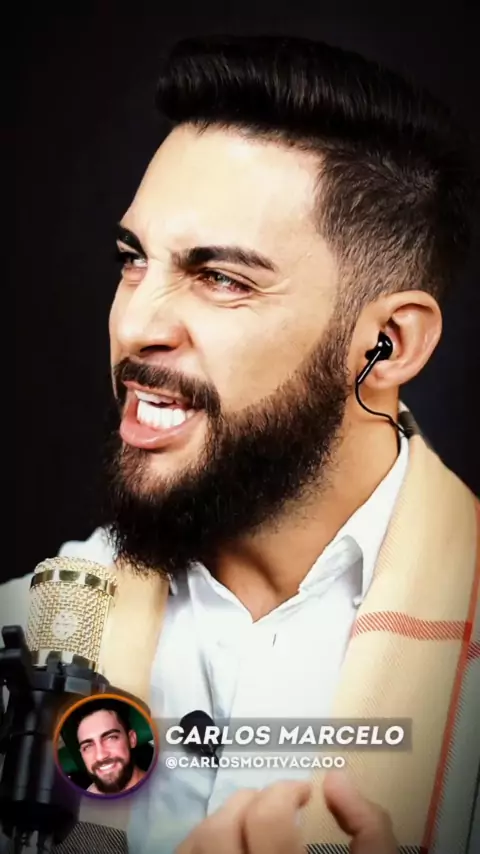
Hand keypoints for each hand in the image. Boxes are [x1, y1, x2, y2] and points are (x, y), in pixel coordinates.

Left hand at [175, 771, 397, 852]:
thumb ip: (371, 833)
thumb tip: (336, 782)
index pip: (268, 822)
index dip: (286, 792)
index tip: (306, 793)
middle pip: (221, 830)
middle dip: (252, 801)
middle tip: (282, 804)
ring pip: (197, 847)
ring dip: (225, 821)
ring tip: (255, 825)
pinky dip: (203, 847)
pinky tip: (232, 852)